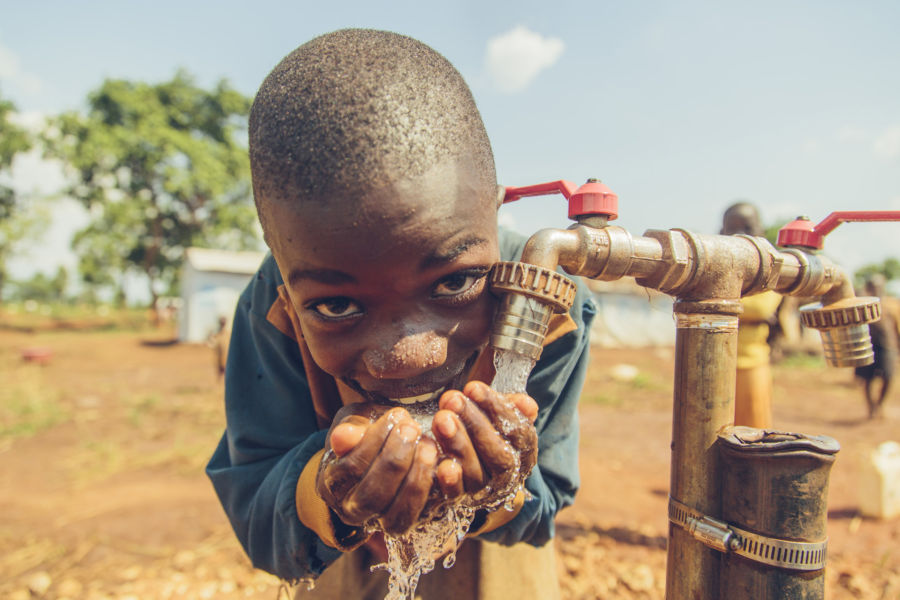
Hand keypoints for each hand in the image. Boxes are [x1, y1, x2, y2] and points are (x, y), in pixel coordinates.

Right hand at [316, 404, 438, 534]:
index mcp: (334, 484)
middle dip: (395, 461)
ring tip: (429, 446)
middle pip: (372, 498)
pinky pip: (424, 518)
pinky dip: (438, 492)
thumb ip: (351, 429)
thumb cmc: (367, 433)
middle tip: (412, 429)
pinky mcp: (412, 524)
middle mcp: (353, 511)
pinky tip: (447, 465)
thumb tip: (342, 437)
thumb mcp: (356, 423)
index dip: (374, 442)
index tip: (397, 415)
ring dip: (416, 480)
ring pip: (397, 517)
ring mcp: (382, 522)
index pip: (351, 469)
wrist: (384, 451)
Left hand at [430, 381, 537, 504]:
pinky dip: (449, 481)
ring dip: (458, 444)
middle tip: (453, 400)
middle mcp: (508, 476)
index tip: (472, 387)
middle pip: (499, 455)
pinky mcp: (458, 503)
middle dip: (476, 424)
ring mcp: (484, 492)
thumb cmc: (483, 434)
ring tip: (441, 418)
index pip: (518, 430)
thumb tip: (528, 405)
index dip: (496, 408)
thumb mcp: (498, 419)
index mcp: (524, 452)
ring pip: (476, 473)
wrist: (468, 474)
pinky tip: (441, 464)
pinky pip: (455, 495)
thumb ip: (510, 410)